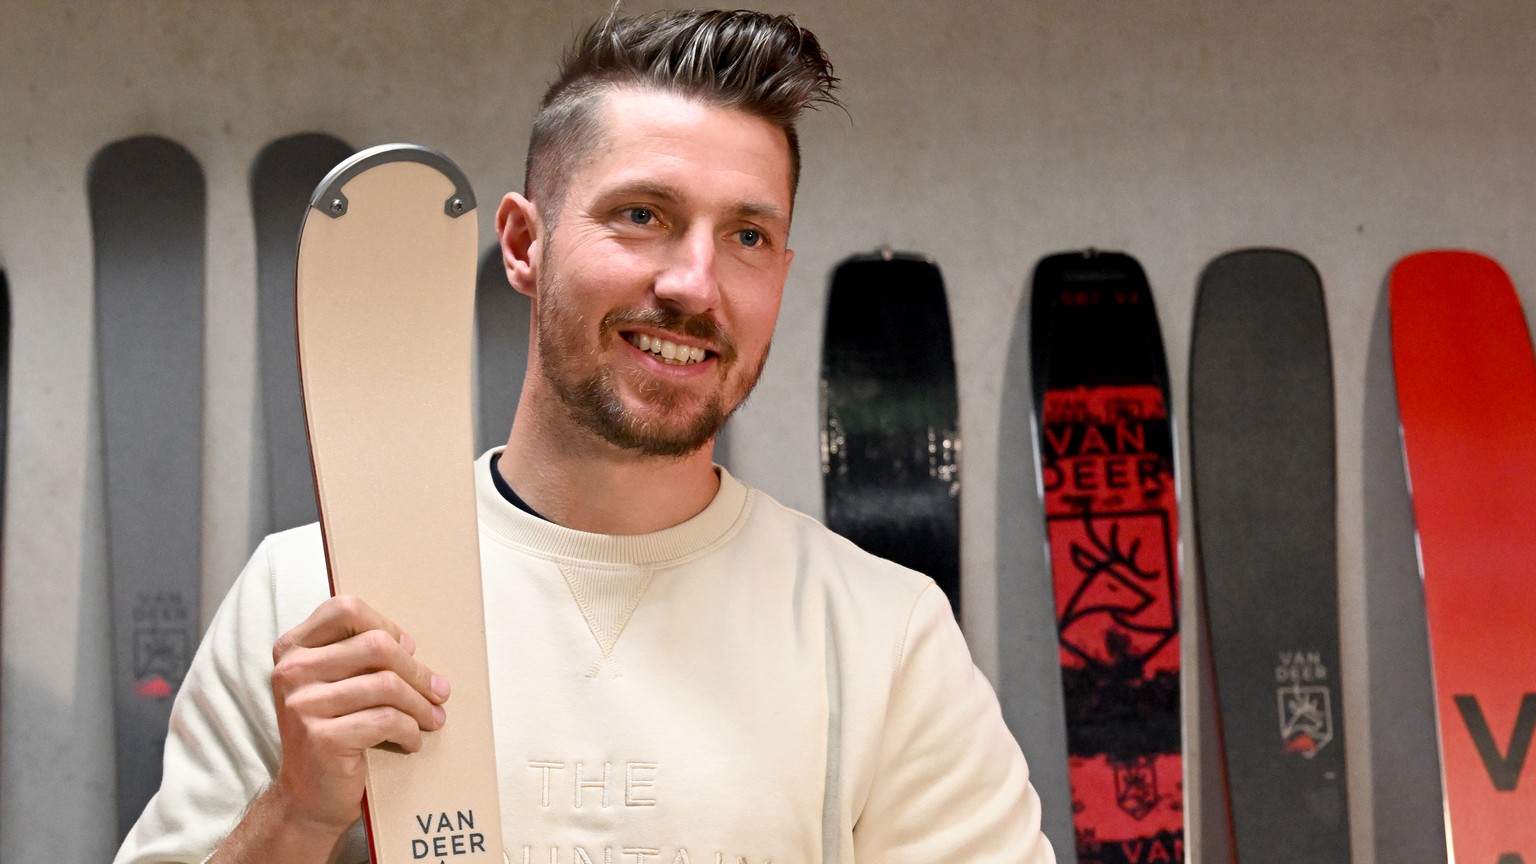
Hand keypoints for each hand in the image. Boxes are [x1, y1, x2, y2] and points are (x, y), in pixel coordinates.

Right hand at [267, 594, 449, 833]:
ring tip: (434, 717)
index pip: (345, 609)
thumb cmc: (332, 731)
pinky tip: (412, 740)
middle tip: (439, 691)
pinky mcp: (321, 737)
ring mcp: (302, 705)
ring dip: (421, 704)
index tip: (408, 648)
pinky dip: (409, 731)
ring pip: (386, 685)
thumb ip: (356, 656)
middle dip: (417, 670)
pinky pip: (386, 720)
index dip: (384, 624)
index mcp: (292, 649)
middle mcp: (291, 672)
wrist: (307, 797)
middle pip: (375, 646)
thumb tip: (409, 643)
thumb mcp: (333, 684)